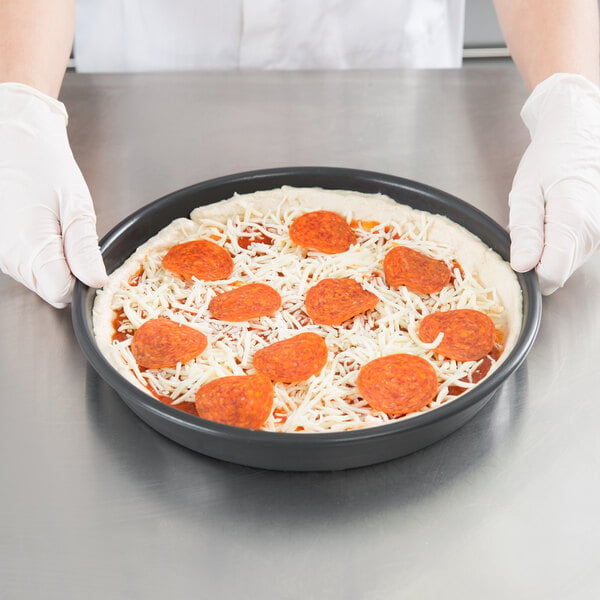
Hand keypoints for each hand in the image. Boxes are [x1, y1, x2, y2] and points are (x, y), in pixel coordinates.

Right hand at [0, 82, 105, 307]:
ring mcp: (1, 253)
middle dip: (71, 271)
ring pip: (41, 277)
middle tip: (76, 235)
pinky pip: (29, 263)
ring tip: (59, 225)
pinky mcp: (1, 246)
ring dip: (58, 261)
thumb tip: (96, 282)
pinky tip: (46, 226)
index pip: (62, 294)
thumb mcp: (76, 207)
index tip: (91, 260)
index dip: (83, 282)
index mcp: (28, 250)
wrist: (13, 135)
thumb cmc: (45, 165)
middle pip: (51, 288)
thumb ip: (84, 249)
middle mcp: (8, 257)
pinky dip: (44, 253)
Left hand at [509, 73, 599, 294]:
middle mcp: (593, 234)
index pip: (549, 276)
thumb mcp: (526, 192)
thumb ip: (525, 232)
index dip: (527, 273)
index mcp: (574, 224)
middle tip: (523, 230)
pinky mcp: (597, 232)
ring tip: (537, 219)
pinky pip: (571, 252)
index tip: (514, 254)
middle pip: (556, 273)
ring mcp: (598, 234)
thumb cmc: (551, 157)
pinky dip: (555, 244)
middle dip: (533, 261)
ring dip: (544, 252)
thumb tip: (522, 266)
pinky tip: (548, 220)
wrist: (580, 131)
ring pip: (564, 264)